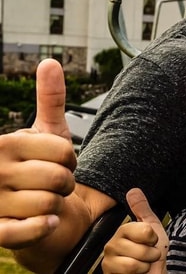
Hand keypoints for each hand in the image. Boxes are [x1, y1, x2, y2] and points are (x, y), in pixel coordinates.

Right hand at [0, 59, 76, 248]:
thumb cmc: (37, 168)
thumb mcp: (44, 132)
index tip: (60, 163)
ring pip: (49, 203)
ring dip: (57, 205)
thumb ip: (50, 100)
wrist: (26, 211)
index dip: (72, 160)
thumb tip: (50, 62)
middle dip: (66, 184)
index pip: (63, 151)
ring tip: (47, 202)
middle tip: (55, 185)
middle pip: (59, 178)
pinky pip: (29, 230)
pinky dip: (45, 226)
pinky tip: (47, 221)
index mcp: (4, 144)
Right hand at [102, 188, 167, 273]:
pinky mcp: (109, 273)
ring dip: (145, 265)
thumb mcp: (151, 226)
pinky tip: (137, 273)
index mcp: (122, 232)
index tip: (151, 241)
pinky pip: (130, 270)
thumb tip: (133, 190)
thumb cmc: (155, 254)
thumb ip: (142, 209)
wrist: (156, 271)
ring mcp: (109, 261)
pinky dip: (140, 273)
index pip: (144, 230)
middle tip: (148, 256)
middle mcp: (112, 245)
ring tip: (143, 265)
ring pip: (134, 262)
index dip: (153, 237)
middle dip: (150, 254)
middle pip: (140, 248)